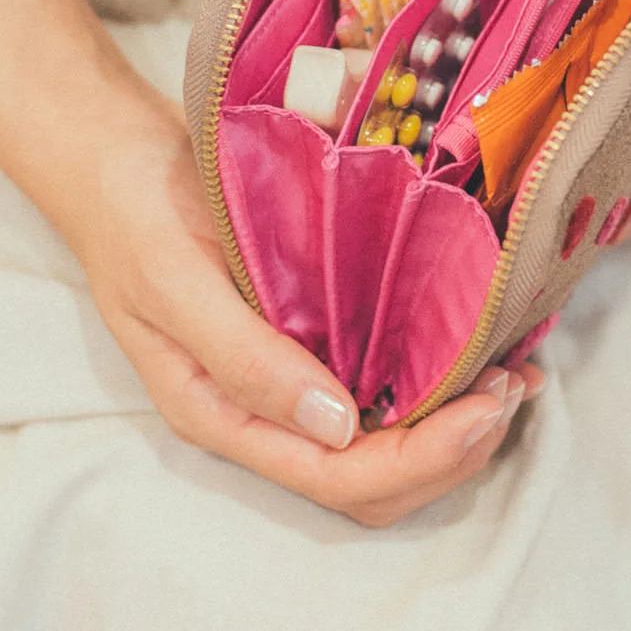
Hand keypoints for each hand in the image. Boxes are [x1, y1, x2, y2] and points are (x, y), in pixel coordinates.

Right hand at [0, 0, 537, 525]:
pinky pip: (381, 377)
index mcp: (224, 413)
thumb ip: (247, 359)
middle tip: (515, 386)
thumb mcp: (176, 284)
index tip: (486, 402)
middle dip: (453, 448)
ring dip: (454, 421)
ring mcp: (288, 371)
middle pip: (372, 478)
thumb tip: (335, 426)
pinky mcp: (309, 325)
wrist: (115, 151)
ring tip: (513, 372)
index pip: (338, 477)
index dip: (422, 457)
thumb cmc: (135, 213)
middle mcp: (263, 408)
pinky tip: (477, 337)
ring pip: (384, 439)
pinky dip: (436, 374)